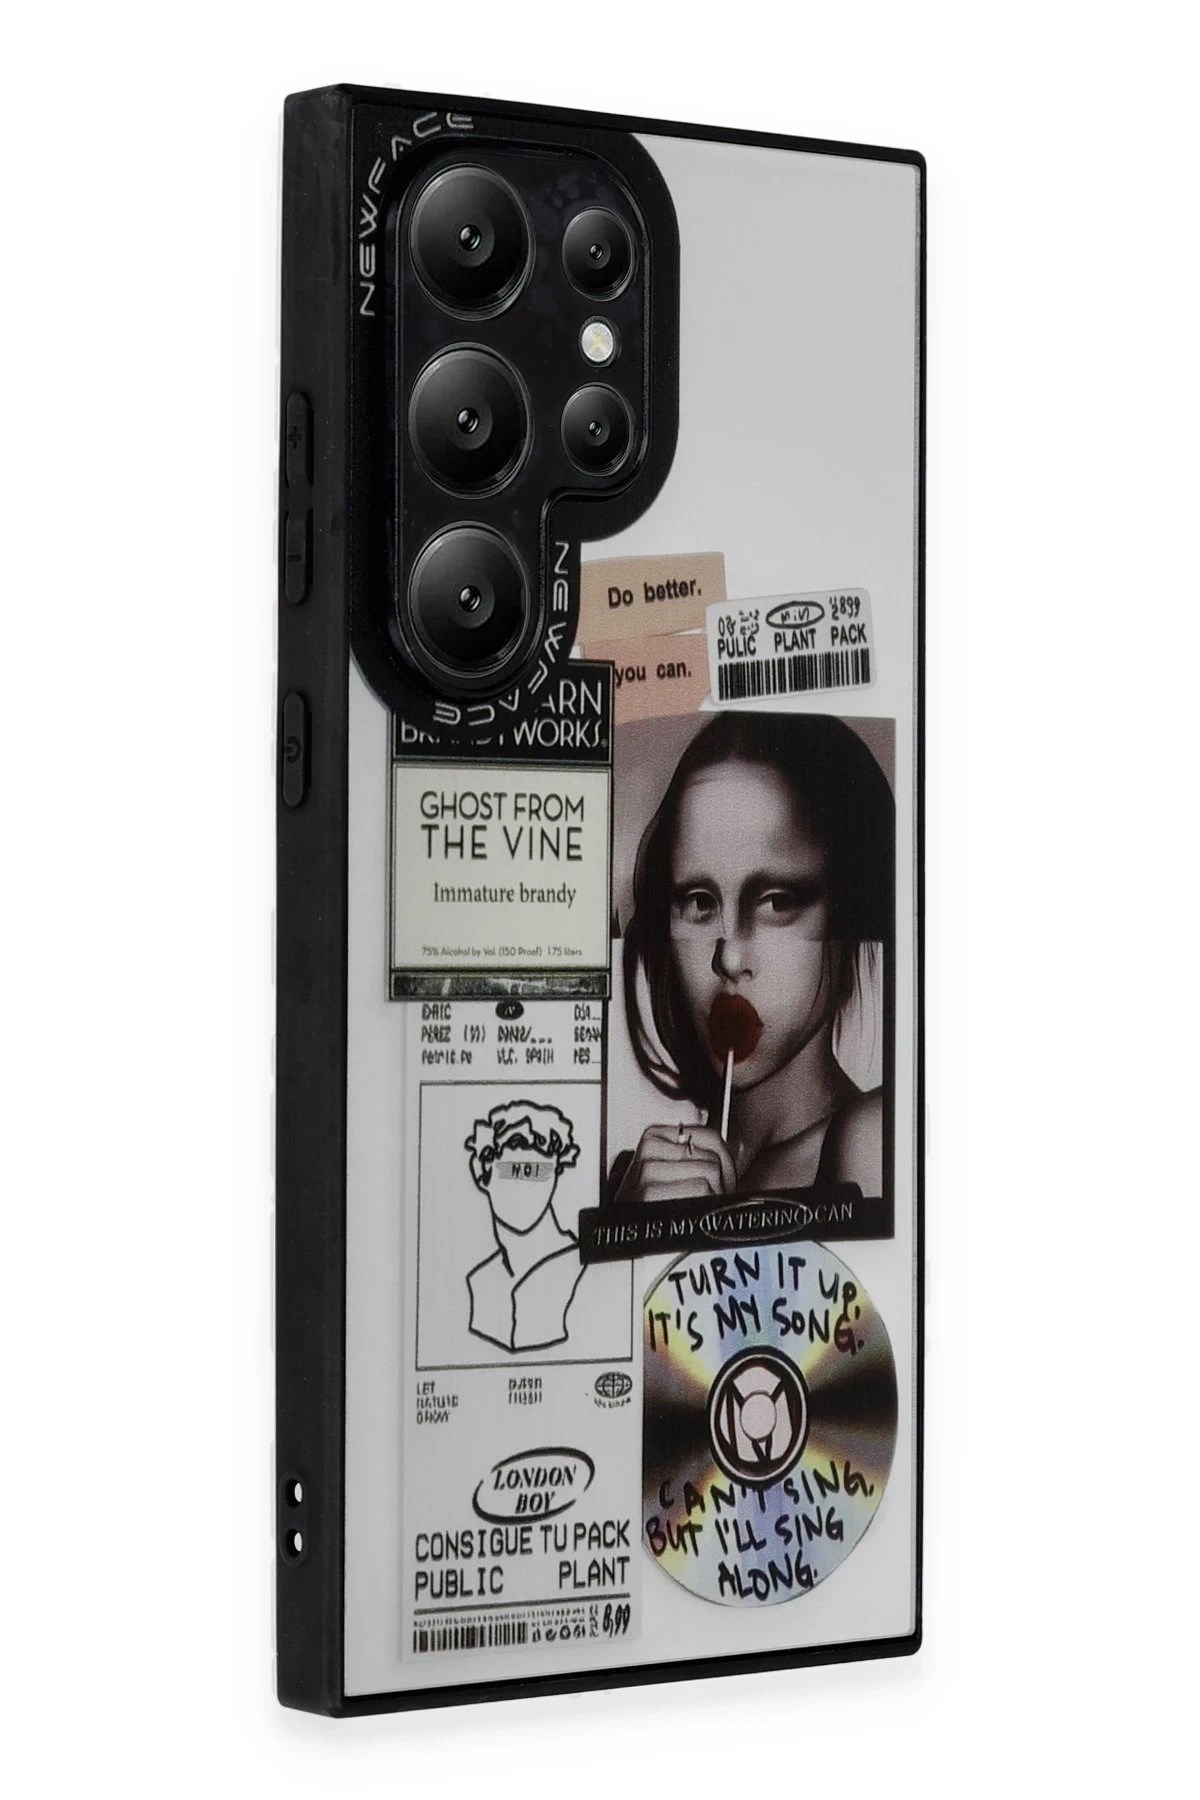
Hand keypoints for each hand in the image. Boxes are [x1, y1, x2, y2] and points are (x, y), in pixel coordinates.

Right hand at [612, 1122, 734, 1204]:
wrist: (633, 1234)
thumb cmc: (657, 1202)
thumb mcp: (674, 1166)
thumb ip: (696, 1147)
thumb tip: (717, 1137)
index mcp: (654, 1136)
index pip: (710, 1136)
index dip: (724, 1161)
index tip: (716, 1176)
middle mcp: (647, 1149)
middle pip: (712, 1156)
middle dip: (720, 1180)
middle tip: (708, 1195)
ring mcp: (647, 1171)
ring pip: (710, 1170)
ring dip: (715, 1193)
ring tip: (699, 1204)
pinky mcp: (650, 1192)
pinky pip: (701, 1188)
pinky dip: (706, 1204)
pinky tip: (693, 1212)